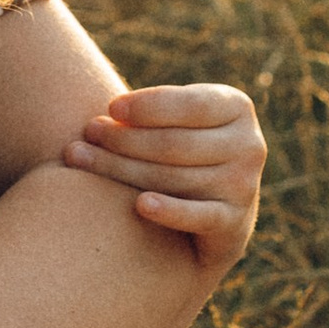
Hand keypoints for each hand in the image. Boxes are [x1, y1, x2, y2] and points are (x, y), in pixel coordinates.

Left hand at [64, 85, 265, 286]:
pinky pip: (197, 215)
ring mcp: (244, 185)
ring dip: (121, 168)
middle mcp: (249, 144)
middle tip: (87, 134)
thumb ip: (152, 114)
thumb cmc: (182, 153)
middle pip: (174, 143)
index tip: (110, 107)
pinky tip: (140, 205)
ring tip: (79, 159)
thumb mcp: (178, 123)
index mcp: (236, 107)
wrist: (212, 215)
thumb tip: (103, 118)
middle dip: (123, 138)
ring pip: (173, 176)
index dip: (148, 106)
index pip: (190, 104)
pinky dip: (169, 211)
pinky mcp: (235, 222)